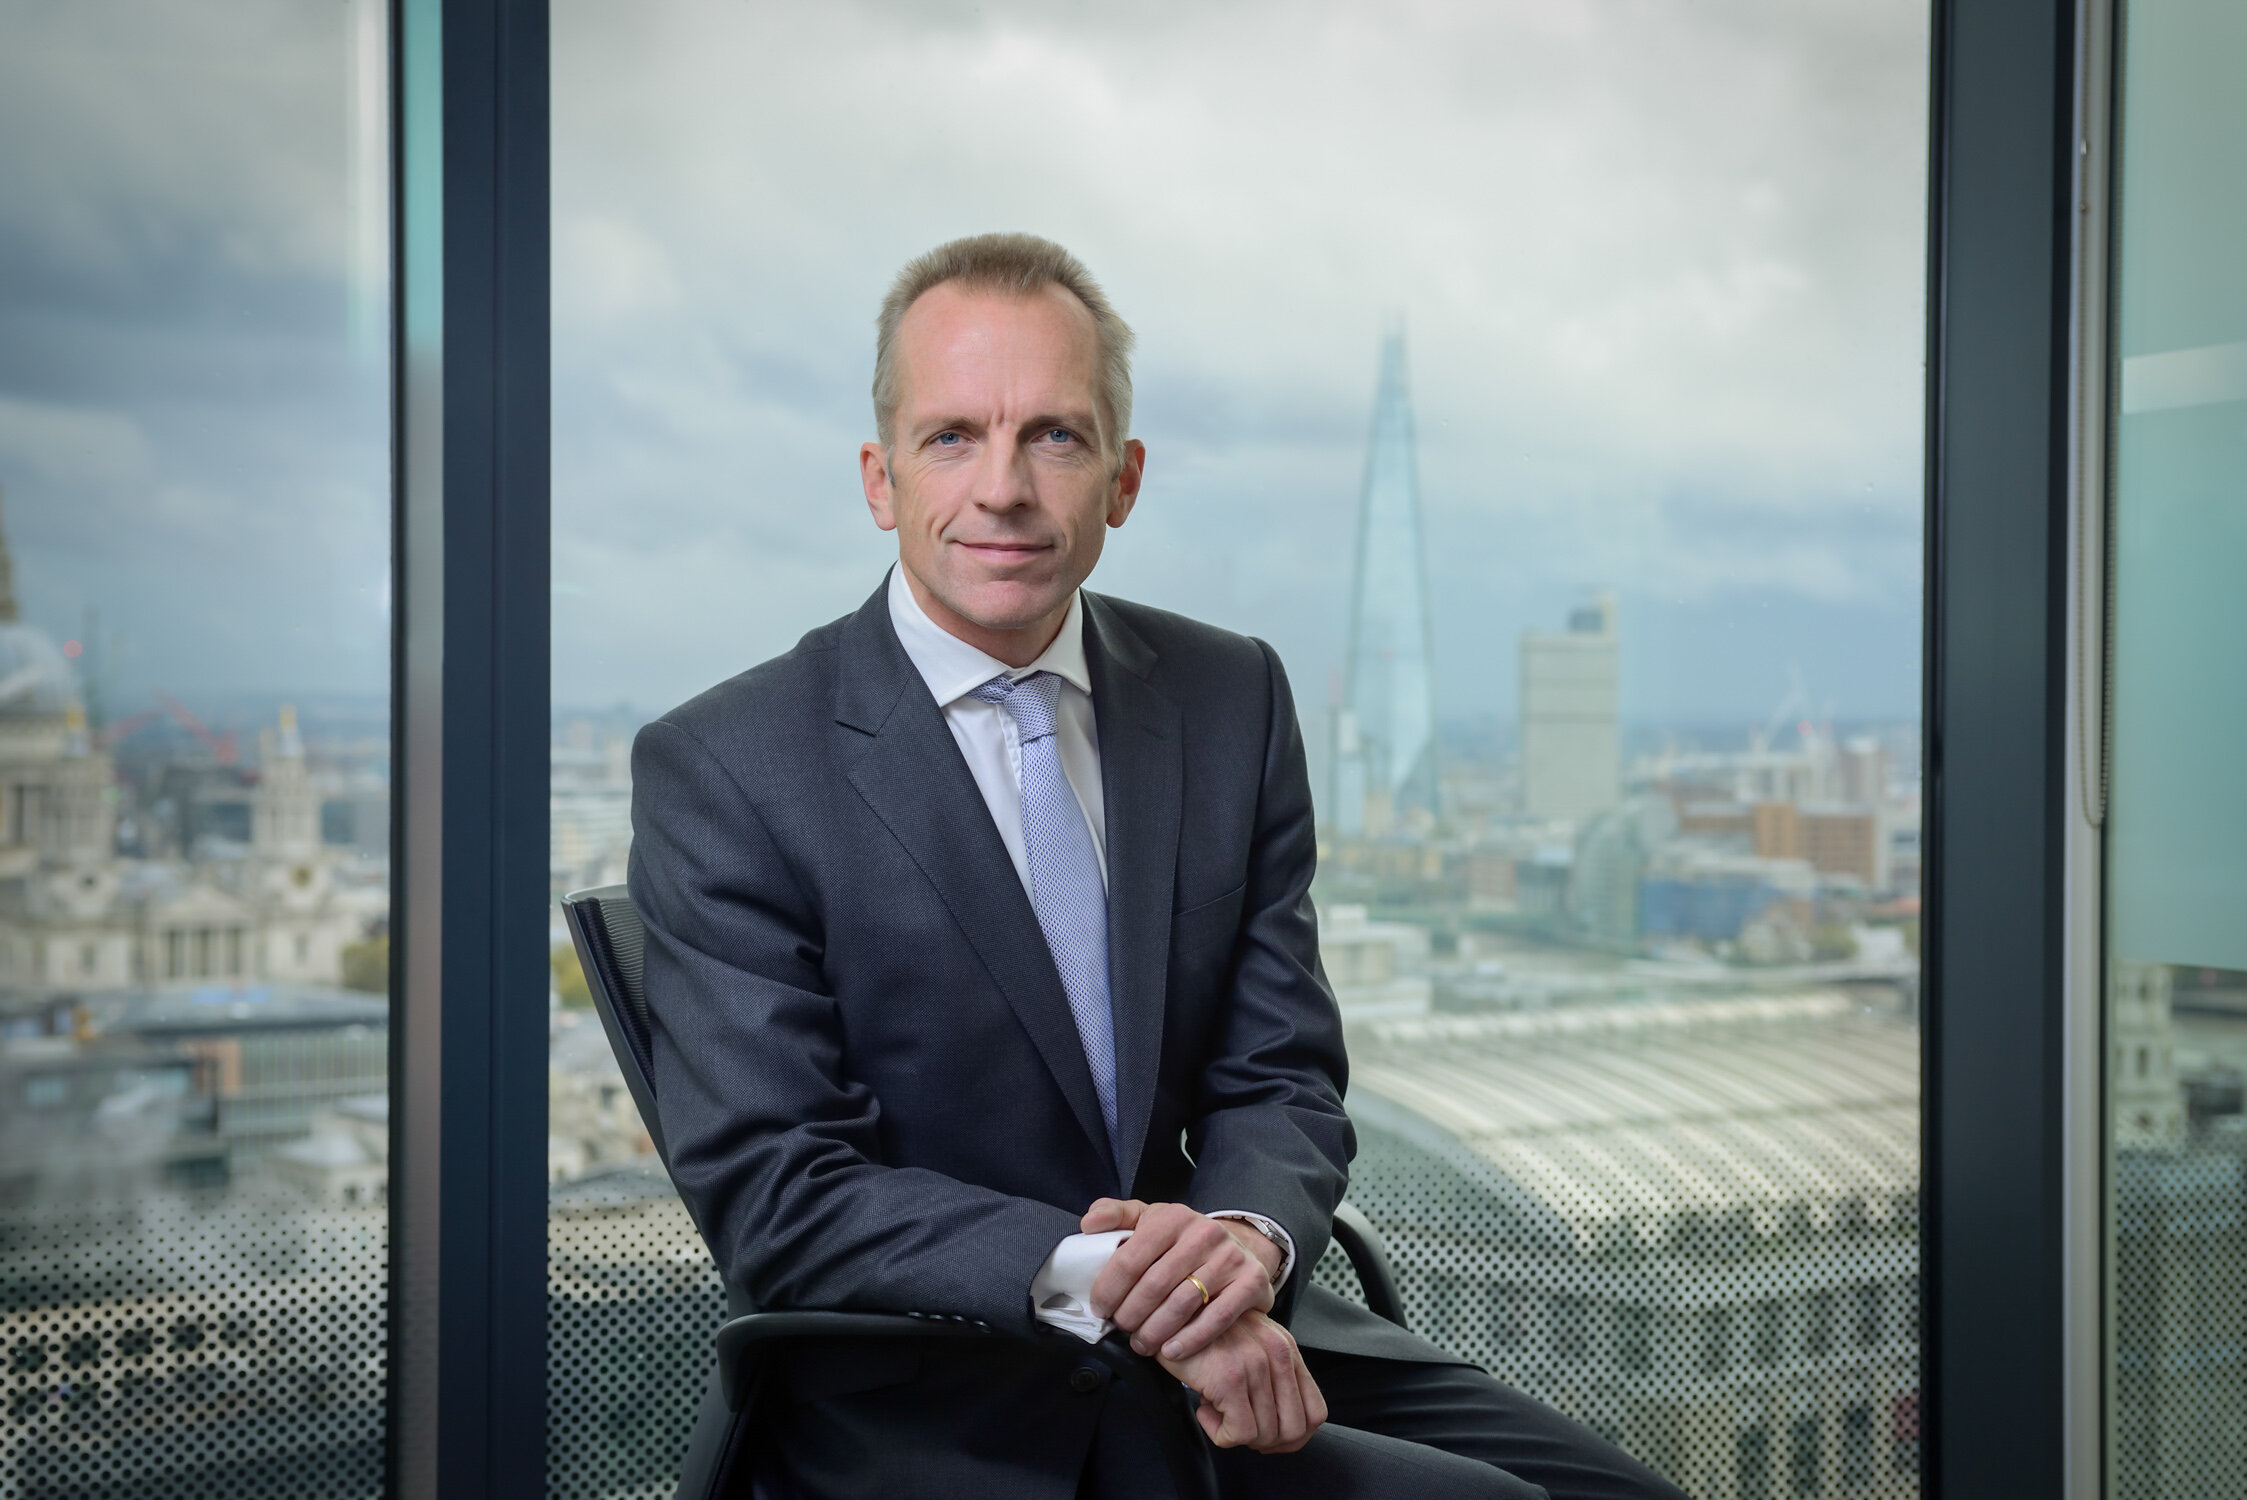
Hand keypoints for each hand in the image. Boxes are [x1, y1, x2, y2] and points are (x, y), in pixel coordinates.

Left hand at [1081, 1199, 1280, 1360]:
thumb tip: (1088, 1222)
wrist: (1239, 1248)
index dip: (1109, 1289)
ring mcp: (1231, 1257)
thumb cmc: (1182, 1240)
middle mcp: (1204, 1233)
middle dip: (1130, 1314)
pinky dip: (1191, 1339)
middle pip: (1154, 1285)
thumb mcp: (1150, 1219)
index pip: (1130, 1258)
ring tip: (1142, 1344)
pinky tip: (1171, 1351)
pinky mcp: (1253, 1282)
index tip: (1100, 1309)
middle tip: (1121, 1330)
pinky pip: (1217, 1318)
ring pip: (1182, 1305)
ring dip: (1155, 1331)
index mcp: (1173, 1217)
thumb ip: (1116, 1215)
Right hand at [1158, 1309, 1325, 1453]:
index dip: (1293, 1437)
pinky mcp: (1229, 1377)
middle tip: (1236, 1428)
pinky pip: (1238, 1434)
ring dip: (1237, 1435)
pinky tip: (1203, 1410)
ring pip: (1264, 1435)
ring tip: (1215, 1411)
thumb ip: (1271, 1375)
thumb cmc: (1201, 1334)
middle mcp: (1277, 1353)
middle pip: (1293, 1431)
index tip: (1264, 1436)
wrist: (1163, 1313)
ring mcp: (1255, 1364)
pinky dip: (1219, 1434)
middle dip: (1265, 1442)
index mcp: (1286, 1348)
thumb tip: (1282, 1432)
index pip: (1315, 1414)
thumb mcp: (1247, 1346)